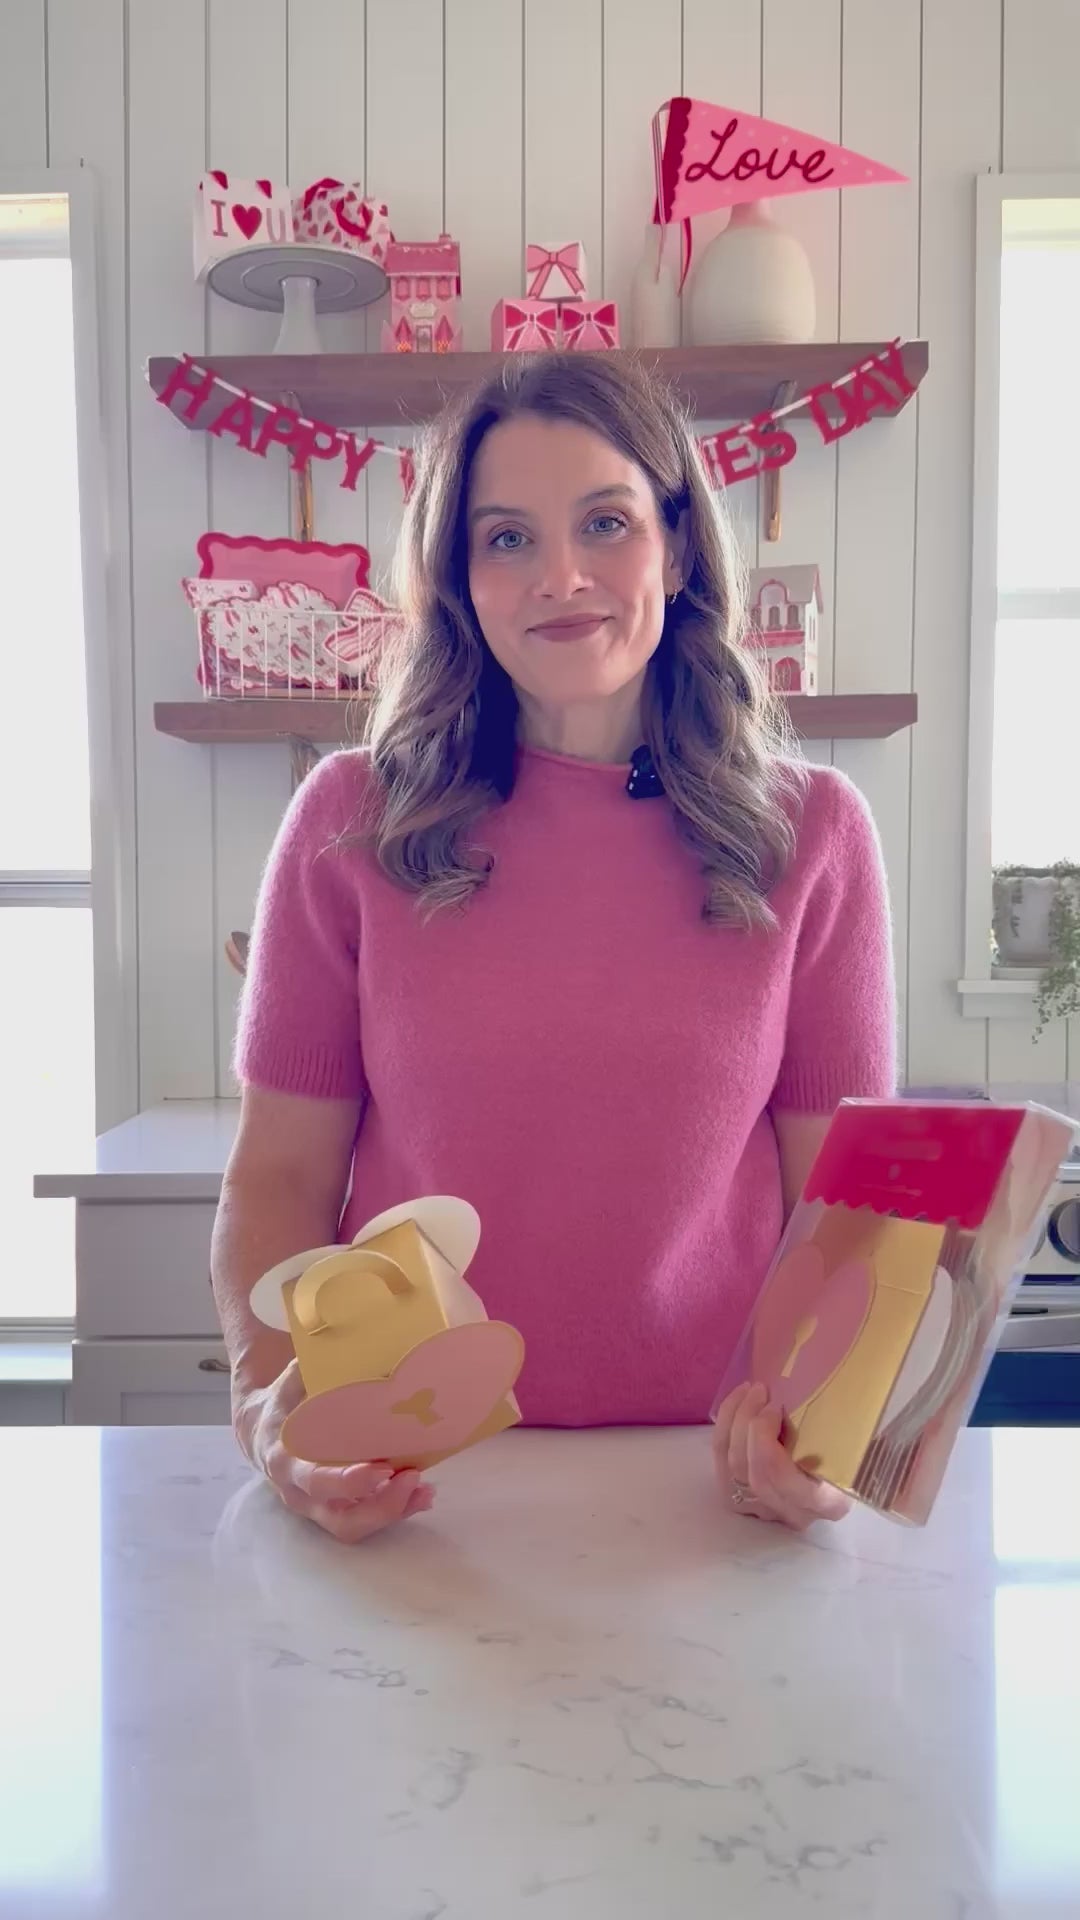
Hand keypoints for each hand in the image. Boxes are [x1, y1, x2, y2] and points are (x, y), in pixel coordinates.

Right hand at [236, 1359, 434, 1543]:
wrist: (259, 1431)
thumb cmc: (280, 1403)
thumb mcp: (285, 1382)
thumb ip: (304, 1368)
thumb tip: (331, 1340)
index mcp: (285, 1461)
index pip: (316, 1481)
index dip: (349, 1481)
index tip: (382, 1469)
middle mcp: (300, 1493)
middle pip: (342, 1519)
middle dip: (381, 1506)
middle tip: (414, 1478)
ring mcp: (318, 1507)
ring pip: (356, 1526)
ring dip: (393, 1511)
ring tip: (425, 1489)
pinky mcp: (336, 1508)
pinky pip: (365, 1520)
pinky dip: (396, 1510)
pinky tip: (422, 1495)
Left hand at [712, 1382, 851, 1531]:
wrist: (837, 1477)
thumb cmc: (852, 1454)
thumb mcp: (855, 1446)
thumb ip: (837, 1430)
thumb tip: (829, 1386)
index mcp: (827, 1503)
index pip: (780, 1479)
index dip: (765, 1439)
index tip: (775, 1406)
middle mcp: (794, 1513)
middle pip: (753, 1473)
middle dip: (747, 1423)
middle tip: (760, 1390)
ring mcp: (764, 1511)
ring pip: (731, 1470)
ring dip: (733, 1422)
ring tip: (749, 1391)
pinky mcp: (741, 1501)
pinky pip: (721, 1466)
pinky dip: (724, 1430)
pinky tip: (736, 1404)